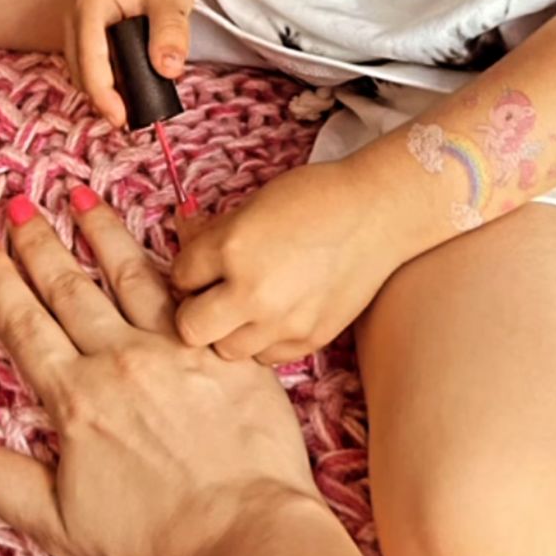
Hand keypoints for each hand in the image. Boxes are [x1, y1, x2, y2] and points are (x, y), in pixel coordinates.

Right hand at [0, 193, 321, 555]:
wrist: (246, 539)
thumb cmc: (156, 542)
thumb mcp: (59, 522)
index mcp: (78, 399)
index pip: (26, 326)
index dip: (0, 281)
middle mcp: (123, 361)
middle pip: (72, 290)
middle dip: (41, 244)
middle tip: (22, 204)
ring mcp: (178, 350)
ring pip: (133, 275)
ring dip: (103, 232)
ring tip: (83, 195)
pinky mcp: (228, 353)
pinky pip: (200, 293)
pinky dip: (187, 253)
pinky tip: (181, 221)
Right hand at [65, 0, 197, 125]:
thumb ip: (171, 31)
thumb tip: (169, 70)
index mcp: (90, 5)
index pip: (89, 59)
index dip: (103, 93)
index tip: (122, 118)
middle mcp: (76, 17)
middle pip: (81, 71)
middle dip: (102, 98)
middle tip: (132, 121)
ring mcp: (80, 28)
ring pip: (84, 73)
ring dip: (104, 93)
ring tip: (134, 111)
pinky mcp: (89, 37)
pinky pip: (93, 67)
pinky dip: (108, 83)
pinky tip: (130, 94)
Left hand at [171, 158, 400, 362]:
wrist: (377, 214)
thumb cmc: (316, 197)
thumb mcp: (254, 203)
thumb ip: (215, 232)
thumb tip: (184, 243)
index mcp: (232, 247)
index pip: (179, 276)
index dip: (187, 270)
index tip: (199, 267)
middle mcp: (252, 291)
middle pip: (190, 328)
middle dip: (194, 310)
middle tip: (209, 295)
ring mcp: (281, 322)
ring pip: (226, 350)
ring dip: (228, 330)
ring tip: (244, 307)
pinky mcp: (308, 341)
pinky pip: (265, 357)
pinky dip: (263, 340)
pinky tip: (274, 315)